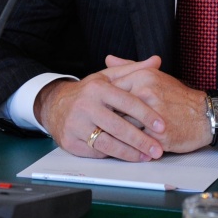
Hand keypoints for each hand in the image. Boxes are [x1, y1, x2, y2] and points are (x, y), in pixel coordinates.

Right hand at [34, 56, 166, 161]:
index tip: (162, 126)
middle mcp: (85, 105)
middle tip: (158, 151)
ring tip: (146, 157)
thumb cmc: (89, 92)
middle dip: (141, 140)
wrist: (55, 104)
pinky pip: (96, 152)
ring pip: (107, 143)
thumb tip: (157, 61)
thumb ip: (133, 70)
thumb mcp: (107, 77)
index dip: (146, 114)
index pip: (126, 102)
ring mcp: (76, 124)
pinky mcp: (70, 141)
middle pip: (118, 126)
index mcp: (97, 88)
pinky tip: (127, 157)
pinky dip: (113, 155)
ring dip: (129, 153)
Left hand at [106, 55, 210, 153]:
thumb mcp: (154, 76)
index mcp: (143, 77)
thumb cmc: (177, 96)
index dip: (102, 100)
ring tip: (105, 136)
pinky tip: (122, 146)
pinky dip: (128, 146)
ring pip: (123, 126)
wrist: (204, 115)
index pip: (111, 88)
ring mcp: (152, 115)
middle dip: (105, 117)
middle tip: (96, 123)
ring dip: (115, 133)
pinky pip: (136, 142)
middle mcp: (146, 93)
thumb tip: (108, 59)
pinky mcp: (159, 135)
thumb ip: (128, 67)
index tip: (95, 106)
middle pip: (114, 107)